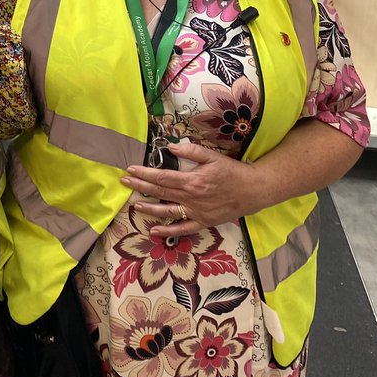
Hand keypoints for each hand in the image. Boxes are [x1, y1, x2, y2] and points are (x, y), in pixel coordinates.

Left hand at [122, 141, 263, 236]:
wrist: (253, 190)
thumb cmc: (232, 171)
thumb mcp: (212, 156)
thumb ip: (191, 150)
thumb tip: (170, 146)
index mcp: (192, 181)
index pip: (162, 177)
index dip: (144, 173)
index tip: (130, 169)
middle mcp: (191, 198)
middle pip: (160, 192)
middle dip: (140, 186)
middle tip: (124, 181)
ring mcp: (196, 212)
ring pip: (167, 211)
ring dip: (149, 208)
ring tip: (134, 204)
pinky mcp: (203, 222)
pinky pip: (183, 229)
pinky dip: (168, 230)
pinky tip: (154, 230)